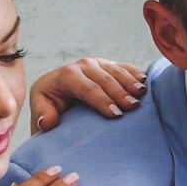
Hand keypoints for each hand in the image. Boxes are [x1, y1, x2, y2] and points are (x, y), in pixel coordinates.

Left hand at [29, 58, 146, 132]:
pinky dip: (135, 73)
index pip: (85, 87)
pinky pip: (124, 67)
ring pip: (116, 70)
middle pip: (104, 78)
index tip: (115, 114)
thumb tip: (47, 122)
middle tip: (133, 107)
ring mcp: (97, 63)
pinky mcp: (109, 65)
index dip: (100, 100)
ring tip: (141, 94)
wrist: (56, 90)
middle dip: (119, 92)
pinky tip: (145, 81)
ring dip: (130, 82)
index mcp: (65, 76)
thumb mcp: (41, 109)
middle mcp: (82, 65)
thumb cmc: (50, 104)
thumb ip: (42, 114)